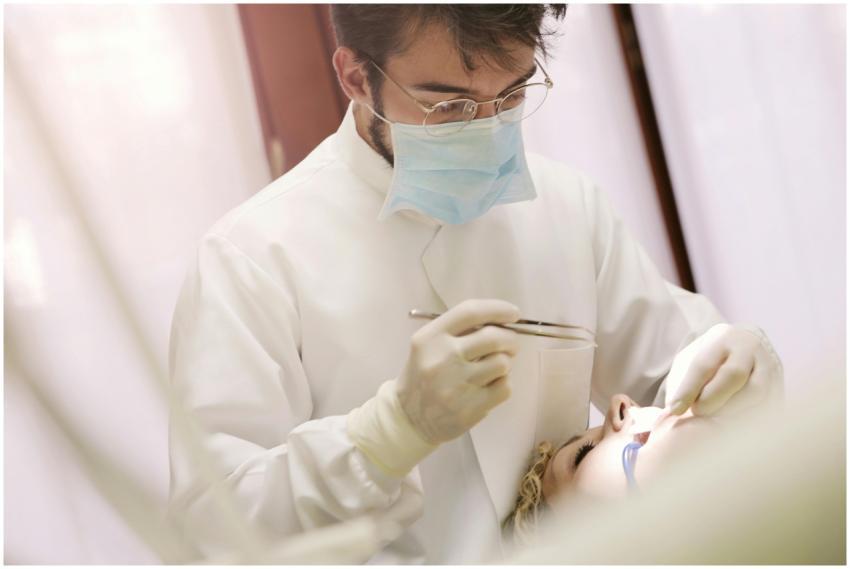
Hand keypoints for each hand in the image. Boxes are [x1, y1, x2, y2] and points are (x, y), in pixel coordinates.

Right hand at [396, 299, 519, 443]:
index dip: (498, 309)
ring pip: (503, 363)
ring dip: (504, 363)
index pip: (471, 312)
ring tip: (493, 369)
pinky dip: (503, 384)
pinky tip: (489, 386)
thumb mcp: (427, 346)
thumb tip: (500, 322)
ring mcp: (458, 384)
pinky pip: (505, 387)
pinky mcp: (471, 407)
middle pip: (494, 337)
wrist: (409, 418)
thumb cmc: (423, 376)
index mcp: (431, 337)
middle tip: (510, 344)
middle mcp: (444, 357)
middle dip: (510, 339)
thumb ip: (458, 331)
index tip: (513, 313)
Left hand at [664, 323, 782, 416]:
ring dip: (733, 409)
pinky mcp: (782, 382)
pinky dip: (751, 417)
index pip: (703, 364)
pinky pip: (770, 403)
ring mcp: (770, 363)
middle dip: (713, 398)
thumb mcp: (691, 360)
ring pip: (756, 391)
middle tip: (698, 413)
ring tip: (716, 417)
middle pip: (734, 374)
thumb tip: (672, 411)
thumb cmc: (709, 359)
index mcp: (721, 337)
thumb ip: (681, 382)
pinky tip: (735, 424)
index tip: (675, 410)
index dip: (688, 390)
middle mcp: (749, 346)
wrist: (746, 345)